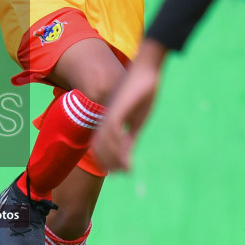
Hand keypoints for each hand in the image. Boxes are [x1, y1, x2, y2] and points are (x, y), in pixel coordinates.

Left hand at [91, 40, 166, 172]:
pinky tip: (126, 155)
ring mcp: (110, 112)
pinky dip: (117, 145)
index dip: (105, 159)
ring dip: (114, 157)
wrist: (146, 70)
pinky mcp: (118, 108)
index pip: (99, 143)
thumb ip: (129, 136)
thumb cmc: (143, 92)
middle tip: (118, 174)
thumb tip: (126, 153)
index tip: (117, 172)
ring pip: (104, 140)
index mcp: (108, 119)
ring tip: (124, 169)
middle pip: (98, 144)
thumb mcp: (137, 119)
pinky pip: (112, 130)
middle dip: (107, 161)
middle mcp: (105, 116)